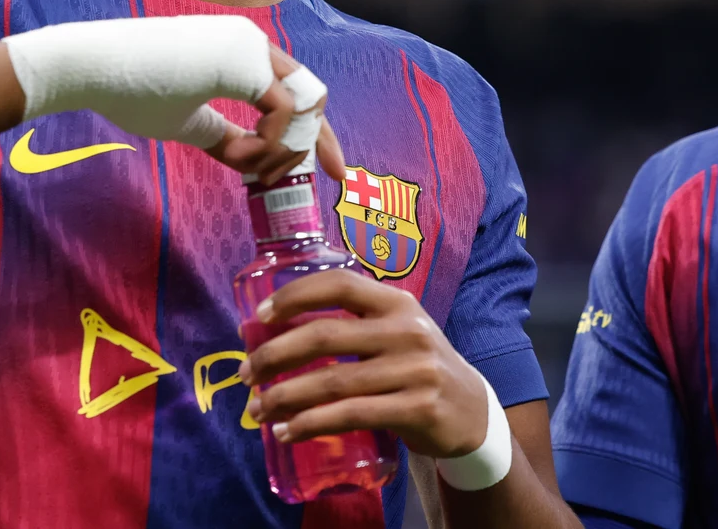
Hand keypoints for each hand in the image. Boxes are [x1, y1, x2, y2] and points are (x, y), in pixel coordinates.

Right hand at [2, 16, 344, 183]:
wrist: (91, 68)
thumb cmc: (132, 91)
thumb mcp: (189, 123)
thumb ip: (226, 137)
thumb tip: (254, 165)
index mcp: (242, 53)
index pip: (294, 92)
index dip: (313, 132)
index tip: (325, 169)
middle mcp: (253, 43)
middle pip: (311, 95)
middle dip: (321, 141)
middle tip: (332, 176)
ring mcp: (249, 47)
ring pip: (301, 106)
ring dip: (285, 149)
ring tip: (252, 168)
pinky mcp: (241, 61)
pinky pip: (282, 111)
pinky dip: (270, 143)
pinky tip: (243, 157)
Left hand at [238, 268, 487, 458]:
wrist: (472, 411)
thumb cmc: (416, 366)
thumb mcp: (395, 331)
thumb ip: (351, 324)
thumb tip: (271, 331)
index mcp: (397, 302)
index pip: (340, 284)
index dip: (296, 295)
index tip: (260, 316)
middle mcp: (407, 331)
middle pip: (325, 336)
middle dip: (275, 355)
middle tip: (246, 374)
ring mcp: (415, 370)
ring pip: (332, 382)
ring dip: (285, 397)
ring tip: (257, 410)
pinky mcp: (418, 408)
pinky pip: (351, 416)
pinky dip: (312, 425)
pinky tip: (288, 433)